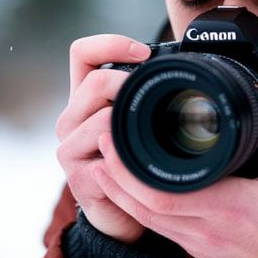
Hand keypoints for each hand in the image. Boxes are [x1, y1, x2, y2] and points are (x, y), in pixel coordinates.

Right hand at [55, 34, 151, 243]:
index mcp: (83, 98)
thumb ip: (143, 95)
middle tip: (156, 95)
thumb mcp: (134, 121)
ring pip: (102, 117)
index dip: (111, 44)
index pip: (83, 53)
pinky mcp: (78, 177)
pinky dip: (129, 154)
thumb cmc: (132, 161)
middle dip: (129, 83)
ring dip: (131, 120)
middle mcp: (70, 119)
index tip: (144, 53)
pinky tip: (142, 158)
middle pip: (95, 81)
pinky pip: (108, 156)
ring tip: (153, 131)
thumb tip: (187, 65)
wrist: (118, 213)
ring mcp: (69, 148)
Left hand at [91, 77, 257, 257]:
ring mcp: (195, 242)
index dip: (135, 172)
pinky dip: (134, 207)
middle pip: (145, 205)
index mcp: (228, 206)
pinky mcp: (192, 249)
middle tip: (103, 139)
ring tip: (102, 159)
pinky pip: (154, 227)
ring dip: (118, 191)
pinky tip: (122, 188)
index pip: (169, 194)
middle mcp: (205, 227)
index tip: (120, 139)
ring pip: (144, 219)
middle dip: (117, 175)